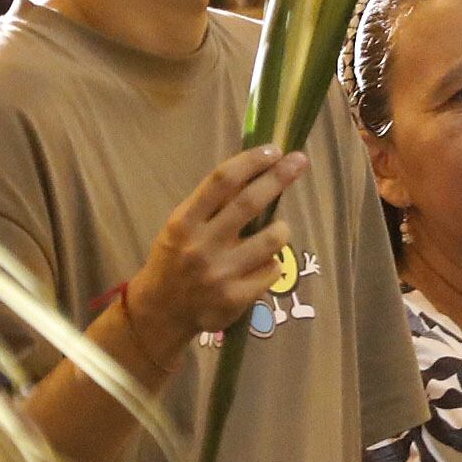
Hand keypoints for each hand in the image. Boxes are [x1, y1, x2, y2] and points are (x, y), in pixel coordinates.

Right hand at [112, 148, 307, 382]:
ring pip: (272, 239)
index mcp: (185, 222)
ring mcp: (220, 274)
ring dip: (281, 229)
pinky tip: (260, 266)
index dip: (251, 161)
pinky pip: (273, 270)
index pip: (221, 181)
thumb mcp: (181, 226)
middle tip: (299, 161)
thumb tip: (255, 172)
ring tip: (276, 231)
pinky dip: (272, 264)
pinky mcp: (236, 298)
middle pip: (249, 203)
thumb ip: (211, 205)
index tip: (274, 149)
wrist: (161, 311)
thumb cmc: (176, 259)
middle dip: (279, 178)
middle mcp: (202, 245)